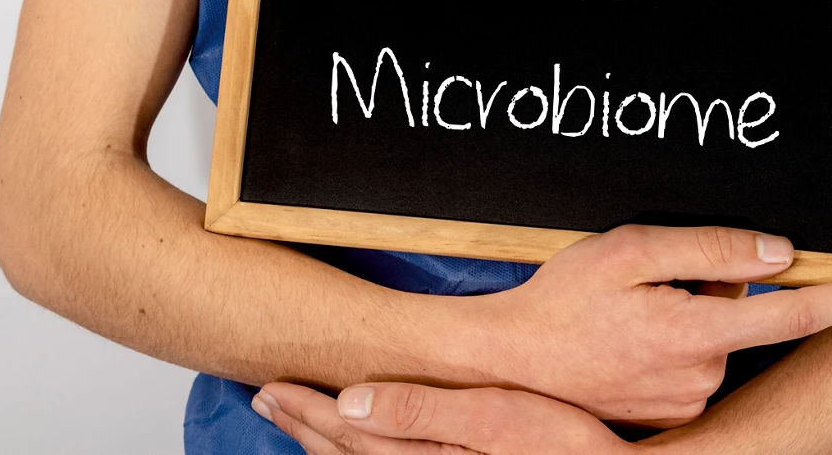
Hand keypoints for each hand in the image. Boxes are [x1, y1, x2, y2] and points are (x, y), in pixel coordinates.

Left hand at [252, 380, 633, 453]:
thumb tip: (352, 402)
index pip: (348, 433)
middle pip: (344, 454)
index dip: (307, 407)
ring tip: (295, 418)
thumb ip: (420, 410)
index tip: (273, 384)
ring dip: (322, 444)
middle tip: (267, 396)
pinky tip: (358, 448)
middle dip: (303, 423)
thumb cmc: (564, 445)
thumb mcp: (495, 417)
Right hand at [479, 224, 831, 426]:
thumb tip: (776, 252)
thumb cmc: (561, 303)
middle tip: (650, 286)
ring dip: (690, 314)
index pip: (792, 312)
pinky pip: (694, 363)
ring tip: (627, 313)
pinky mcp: (673, 413)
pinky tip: (629, 337)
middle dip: (713, 290)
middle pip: (740, 315)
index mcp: (696, 332)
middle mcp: (701, 377)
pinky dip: (675, 341)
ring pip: (716, 338)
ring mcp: (687, 401)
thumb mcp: (629, 251)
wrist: (510, 362)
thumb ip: (709, 248)